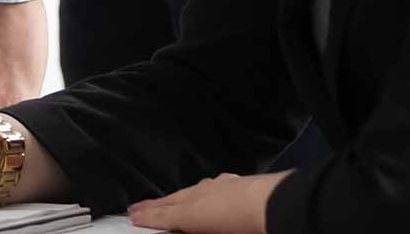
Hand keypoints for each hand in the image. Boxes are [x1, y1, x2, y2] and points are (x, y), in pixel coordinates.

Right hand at [130, 171, 290, 232]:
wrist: (275, 205)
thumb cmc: (244, 223)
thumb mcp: (200, 220)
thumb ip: (186, 222)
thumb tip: (170, 223)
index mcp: (193, 209)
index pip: (165, 213)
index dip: (148, 216)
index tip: (134, 216)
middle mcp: (203, 195)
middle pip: (172, 200)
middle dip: (154, 205)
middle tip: (138, 207)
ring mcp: (220, 188)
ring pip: (192, 192)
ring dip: (177, 197)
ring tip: (169, 201)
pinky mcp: (239, 187)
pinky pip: (214, 186)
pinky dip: (204, 190)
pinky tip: (208, 189)